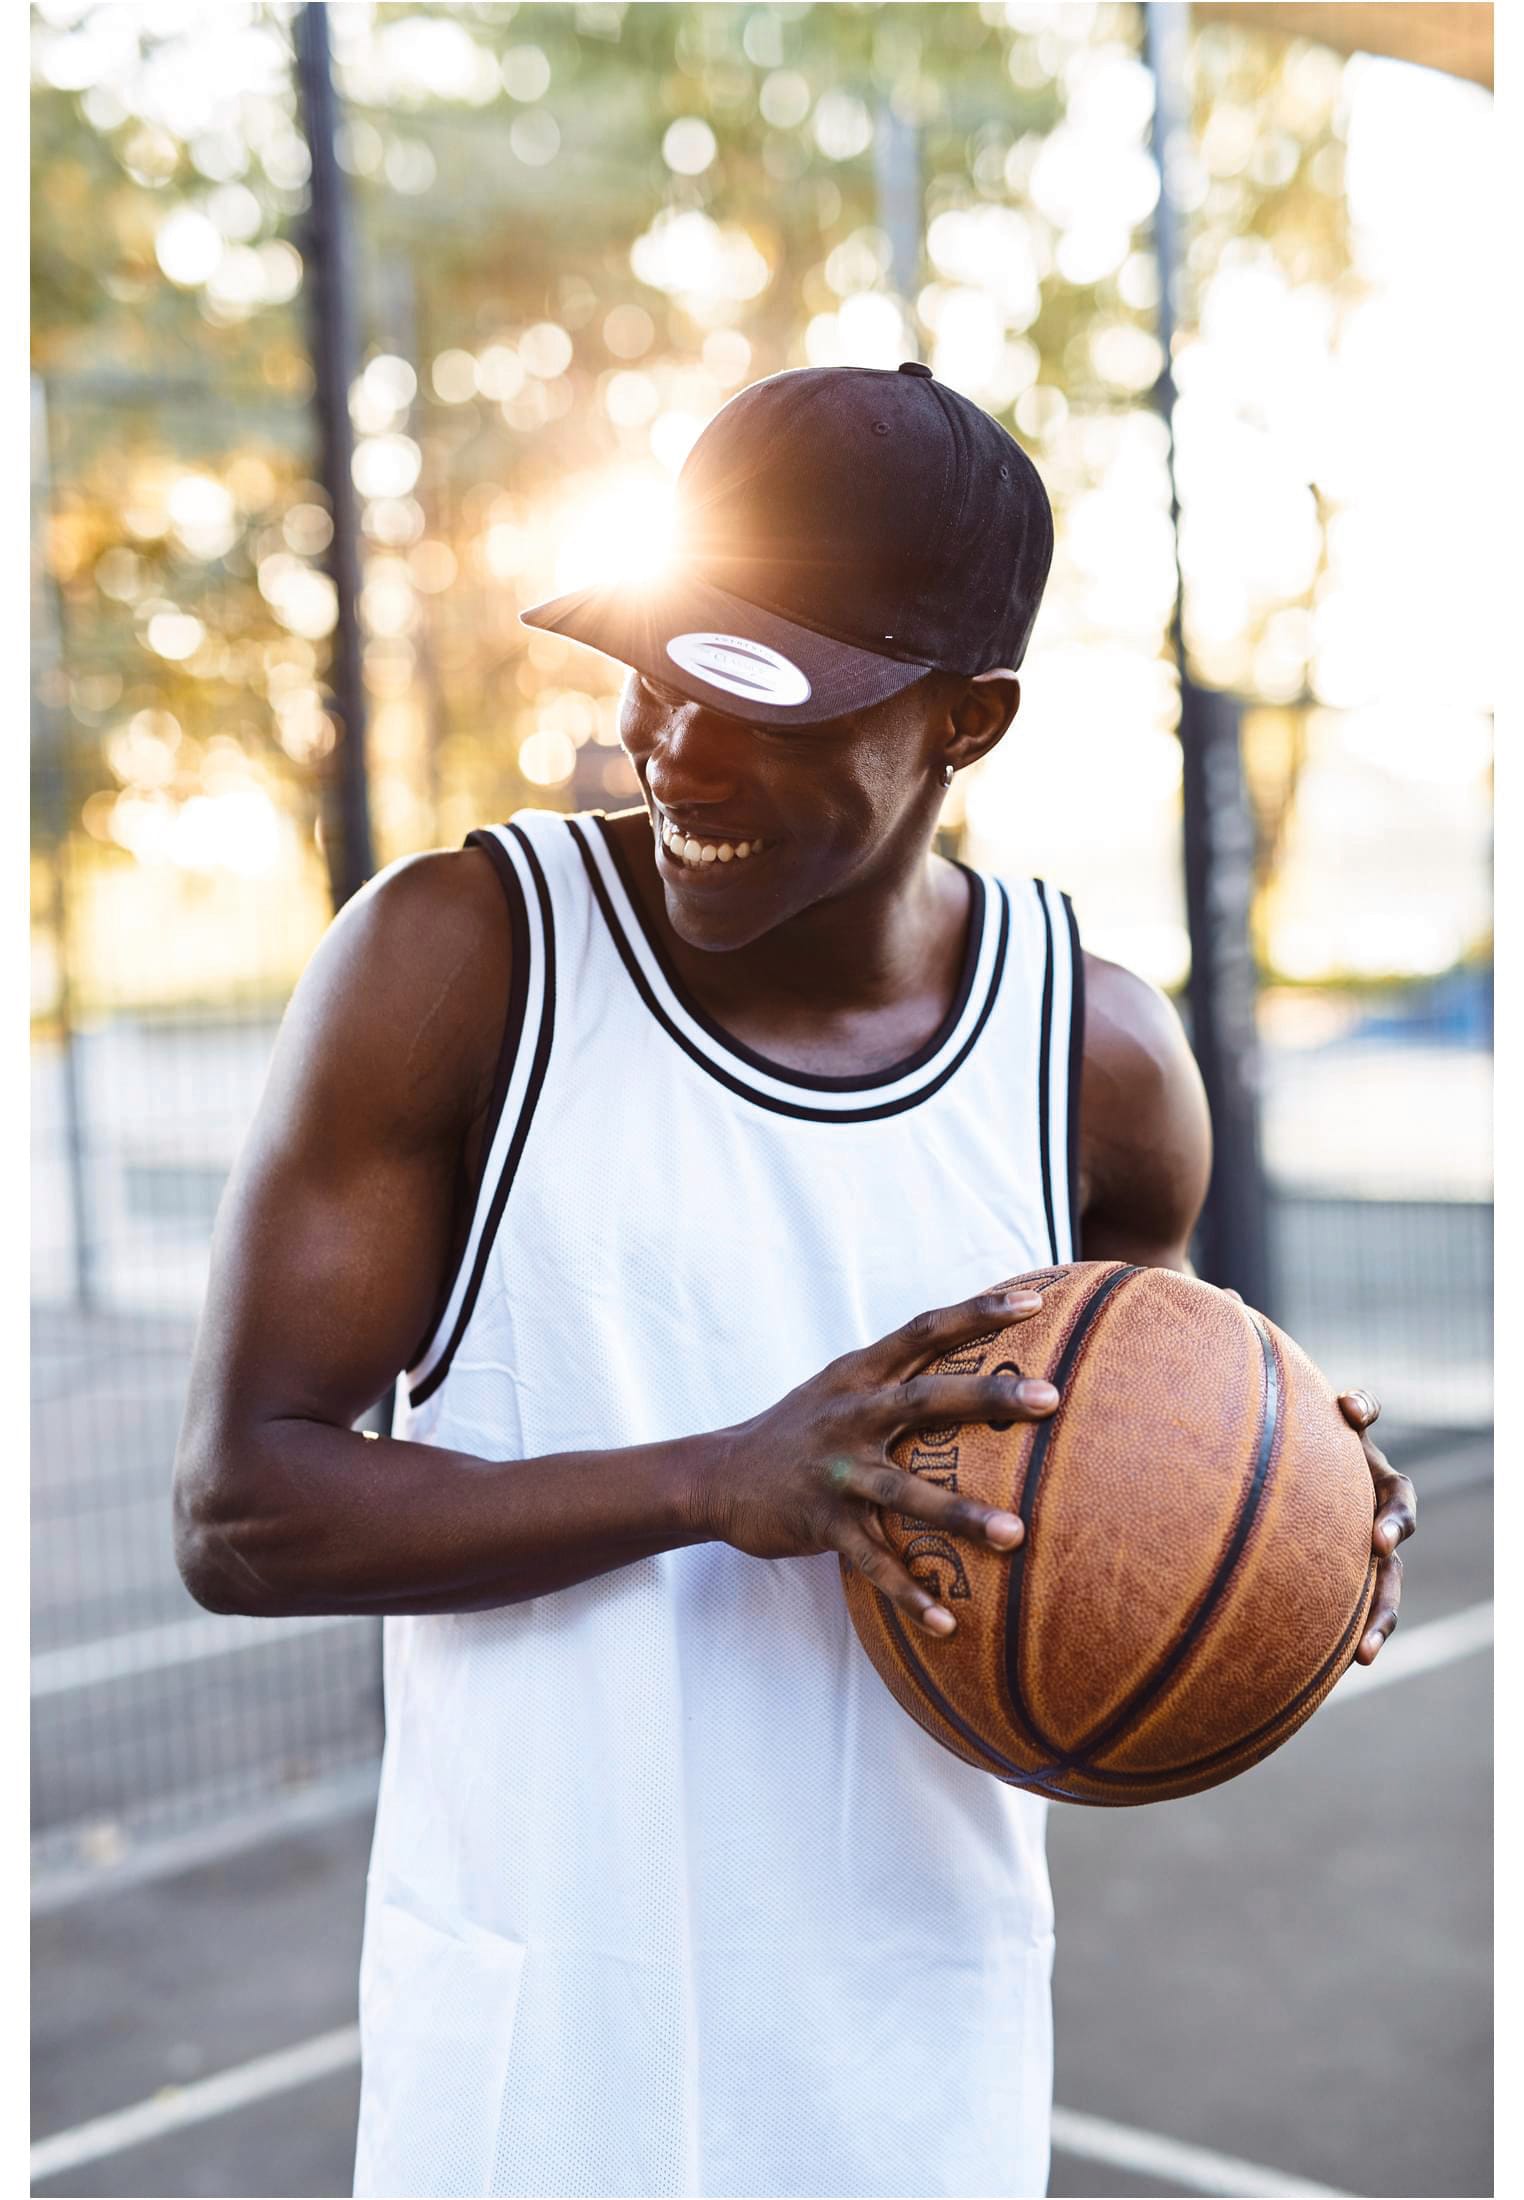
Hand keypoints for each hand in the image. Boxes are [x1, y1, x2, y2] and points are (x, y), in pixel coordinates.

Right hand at [695, 1282, 1058, 1637]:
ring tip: (1016, 1534)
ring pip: (906, 1492)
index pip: (924, 1330)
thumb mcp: (841, 1386)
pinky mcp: (822, 1523)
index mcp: (859, 1374)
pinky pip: (872, 1563)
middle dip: (989, 1395)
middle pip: (926, 1397)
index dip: (977, 1312)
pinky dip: (910, 1594)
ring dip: (962, 1514)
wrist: (719, 1475)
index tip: (1035, 1301)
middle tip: (1050, 1397)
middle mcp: (851, 1414)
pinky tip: (946, 1623)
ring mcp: (836, 1471)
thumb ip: (896, 1373)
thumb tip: (971, 1361)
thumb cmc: (800, 1429)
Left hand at [1217, 1289, 1416, 1664]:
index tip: (1349, 1409)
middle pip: (1397, 1501)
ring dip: (1383, 1610)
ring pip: (1389, 1575)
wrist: (1266, 1473)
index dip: (1361, 1409)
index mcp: (1338, 1441)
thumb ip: (1229, 1348)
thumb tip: (1211, 1292)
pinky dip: (1353, 1636)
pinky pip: (1354, 1609)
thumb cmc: (1252, 1432)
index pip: (1362, 1417)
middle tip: (1379, 1542)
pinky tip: (1342, 1669)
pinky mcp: (1343, 1575)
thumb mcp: (1244, 1398)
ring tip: (1365, 1649)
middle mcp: (1359, 1486)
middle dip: (1395, 1522)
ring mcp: (1356, 1535)